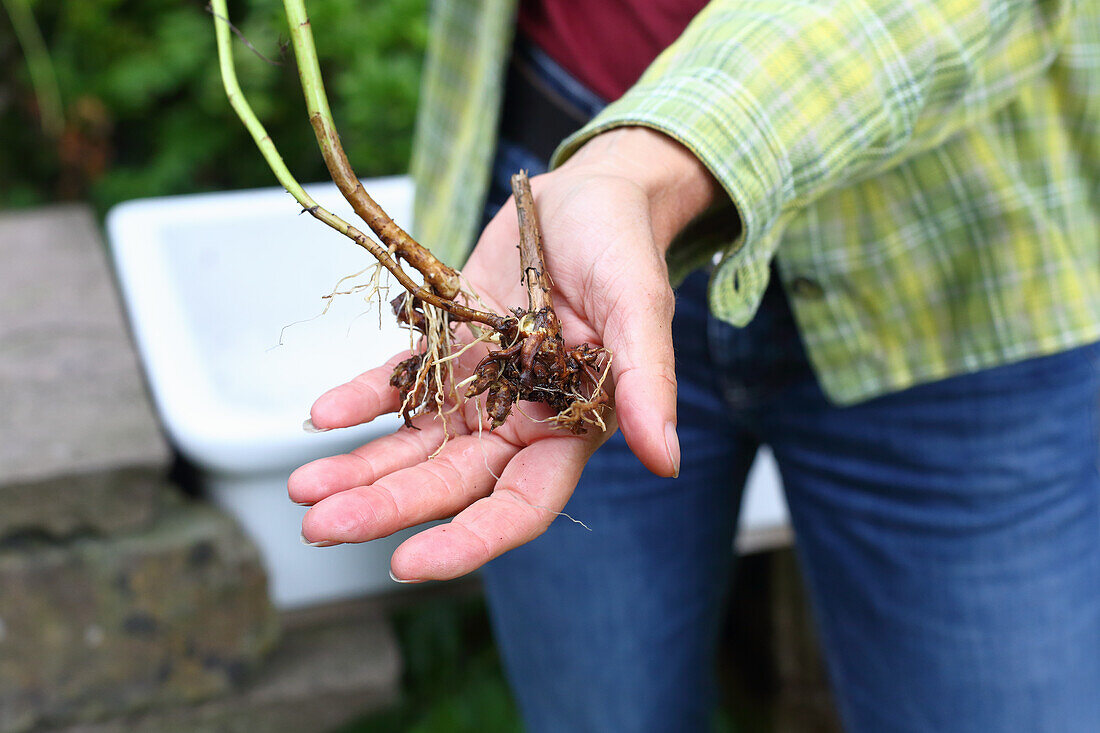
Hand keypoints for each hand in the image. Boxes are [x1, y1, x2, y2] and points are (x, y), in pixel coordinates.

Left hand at [289, 127, 719, 580]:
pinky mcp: (446, 351)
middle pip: (449, 481)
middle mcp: (517, 421)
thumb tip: (666, 459)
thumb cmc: (623, 248)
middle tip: (321, 526)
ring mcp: (477, 389)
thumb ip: (648, 381)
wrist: (585, 196)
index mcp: (568, 426)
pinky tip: (323, 416)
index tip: (409, 563)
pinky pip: (398, 385)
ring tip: (304, 490)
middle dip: (387, 507)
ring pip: (413, 445)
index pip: (519, 503)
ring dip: (360, 469)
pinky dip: (361, 400)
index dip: (468, 539)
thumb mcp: (640, 305)